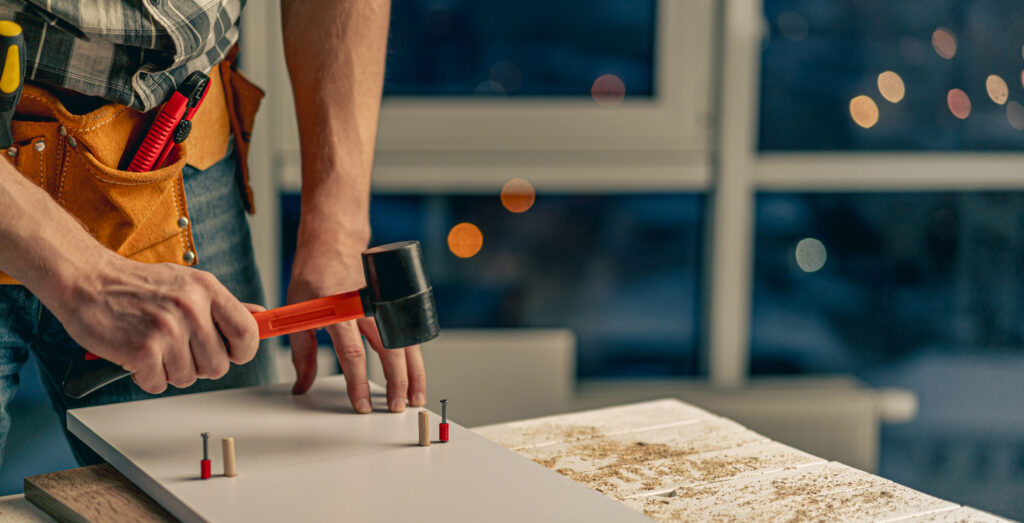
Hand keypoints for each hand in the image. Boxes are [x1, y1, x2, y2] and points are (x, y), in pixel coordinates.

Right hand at [46, 254, 261, 393]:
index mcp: (207, 289)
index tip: (231, 354)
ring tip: (153, 347)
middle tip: (178, 350)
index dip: (242, 351)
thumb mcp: (188, 284)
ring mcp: (167, 329)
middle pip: (218, 365)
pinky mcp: (142, 350)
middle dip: (199, 365)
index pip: (247, 332)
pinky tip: (136, 356)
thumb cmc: (138, 285)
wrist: (87, 280)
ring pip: (188, 378)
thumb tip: (261, 317)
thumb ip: (223, 305)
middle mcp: (191, 307)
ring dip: (170, 370)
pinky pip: (159, 384)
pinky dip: (147, 377)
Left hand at [288, 239, 425, 412]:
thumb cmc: (315, 274)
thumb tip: (302, 385)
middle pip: (389, 350)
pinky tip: (417, 375)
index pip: (352, 353)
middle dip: (396, 382)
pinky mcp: (393, 303)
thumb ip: (302, 352)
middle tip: (396, 406)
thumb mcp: (299, 311)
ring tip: (415, 397)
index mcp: (339, 310)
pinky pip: (408, 333)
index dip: (358, 382)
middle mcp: (366, 306)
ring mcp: (384, 303)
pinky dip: (415, 357)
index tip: (362, 404)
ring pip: (406, 343)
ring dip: (414, 373)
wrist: (334, 241)